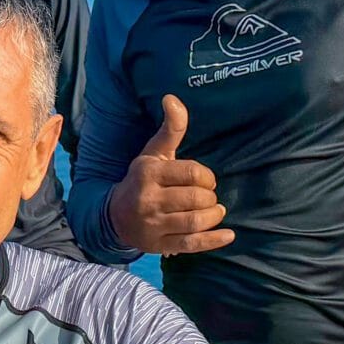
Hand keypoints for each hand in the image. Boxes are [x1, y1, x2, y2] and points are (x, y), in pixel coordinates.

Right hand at [110, 95, 232, 256]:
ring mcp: (153, 225)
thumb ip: (170, 128)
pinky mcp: (159, 245)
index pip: (193, 174)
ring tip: (215, 211)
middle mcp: (148, 200)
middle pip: (197, 199)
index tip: (207, 180)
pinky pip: (192, 244)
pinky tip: (229, 235)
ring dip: (213, 216)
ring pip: (196, 221)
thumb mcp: (153, 152)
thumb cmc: (142, 180)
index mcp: (149, 173)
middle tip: (208, 197)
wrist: (114, 216)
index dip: (208, 177)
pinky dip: (214, 241)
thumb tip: (172, 98)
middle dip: (210, 197)